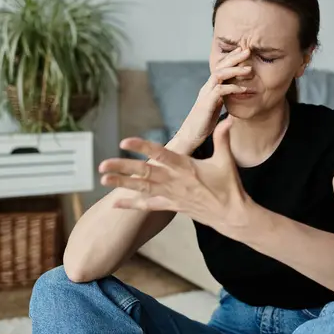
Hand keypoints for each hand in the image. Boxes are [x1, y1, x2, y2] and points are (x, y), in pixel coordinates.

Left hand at [99, 116, 251, 236]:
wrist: (231, 215)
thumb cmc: (229, 186)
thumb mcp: (226, 160)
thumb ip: (222, 138)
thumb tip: (227, 119)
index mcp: (186, 167)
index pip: (160, 154)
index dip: (141, 147)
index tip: (124, 141)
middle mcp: (175, 181)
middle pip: (144, 173)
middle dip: (122, 168)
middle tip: (102, 165)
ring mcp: (172, 195)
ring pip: (142, 189)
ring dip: (122, 184)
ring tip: (103, 180)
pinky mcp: (172, 206)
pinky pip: (148, 206)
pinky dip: (131, 204)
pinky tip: (115, 202)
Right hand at [176, 47, 252, 152]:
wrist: (190, 136)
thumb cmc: (202, 124)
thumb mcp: (215, 108)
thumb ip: (222, 99)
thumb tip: (233, 95)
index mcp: (209, 88)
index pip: (220, 68)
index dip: (231, 59)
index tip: (242, 52)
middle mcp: (206, 88)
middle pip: (220, 67)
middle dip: (234, 57)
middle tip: (248, 50)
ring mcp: (205, 95)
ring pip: (219, 75)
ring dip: (235, 70)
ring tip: (249, 69)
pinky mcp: (206, 104)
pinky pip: (221, 91)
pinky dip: (233, 88)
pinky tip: (244, 89)